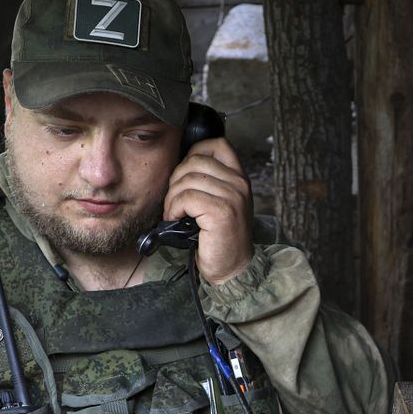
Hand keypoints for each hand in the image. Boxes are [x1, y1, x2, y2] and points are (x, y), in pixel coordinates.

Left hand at [163, 137, 253, 283]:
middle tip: (174, 201)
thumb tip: (179, 165)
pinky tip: (176, 219)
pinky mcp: (222, 211)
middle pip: (195, 160)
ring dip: (172, 197)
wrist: (232, 268)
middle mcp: (239, 183)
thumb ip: (208, 181)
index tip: (185, 176)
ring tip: (174, 213)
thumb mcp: (219, 202)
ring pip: (188, 179)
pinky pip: (186, 198)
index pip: (217, 144)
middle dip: (176, 179)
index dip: (194, 153)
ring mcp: (233, 196)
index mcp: (239, 177)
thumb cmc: (219, 237)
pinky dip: (174, 209)